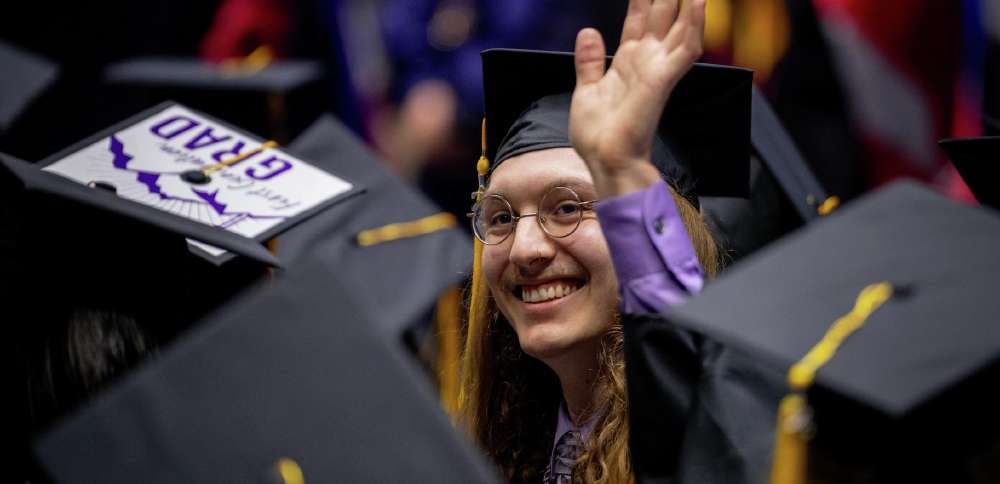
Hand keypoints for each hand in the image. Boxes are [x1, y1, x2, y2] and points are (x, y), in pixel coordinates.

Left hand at [569, 0, 705, 197]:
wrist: (605, 160)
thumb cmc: (597, 135)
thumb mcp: (586, 90)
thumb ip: (589, 61)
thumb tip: (588, 31)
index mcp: (628, 62)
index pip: (639, 19)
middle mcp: (646, 62)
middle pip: (662, 16)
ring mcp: (656, 69)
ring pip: (680, 26)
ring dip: (687, 4)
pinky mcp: (662, 80)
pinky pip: (684, 49)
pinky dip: (693, 25)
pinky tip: (698, 3)